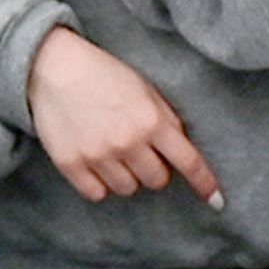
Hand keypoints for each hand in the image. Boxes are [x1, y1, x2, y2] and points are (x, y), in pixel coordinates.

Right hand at [26, 26, 222, 206]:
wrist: (52, 67)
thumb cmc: (102, 74)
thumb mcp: (145, 89)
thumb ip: (166, 120)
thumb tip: (182, 151)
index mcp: (151, 121)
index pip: (189, 162)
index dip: (205, 184)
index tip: (216, 201)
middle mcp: (127, 142)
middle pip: (157, 181)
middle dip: (154, 168)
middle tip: (138, 150)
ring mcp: (98, 155)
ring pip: (128, 189)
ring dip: (127, 176)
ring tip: (113, 152)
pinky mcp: (71, 164)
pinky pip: (97, 194)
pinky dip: (100, 184)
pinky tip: (95, 162)